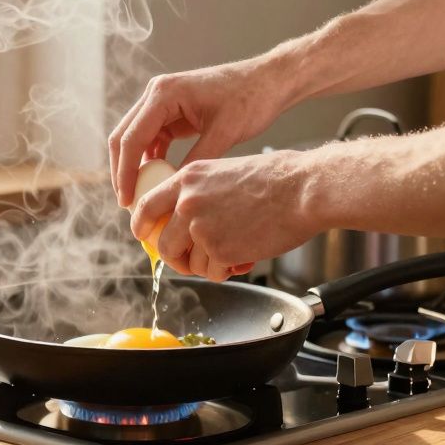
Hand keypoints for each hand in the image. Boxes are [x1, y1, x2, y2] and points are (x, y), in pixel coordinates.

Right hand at [108, 56, 294, 207]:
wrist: (268, 81)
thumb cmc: (250, 99)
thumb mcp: (224, 133)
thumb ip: (196, 161)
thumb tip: (172, 191)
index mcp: (164, 93)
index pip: (131, 138)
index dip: (125, 173)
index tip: (128, 202)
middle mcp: (156, 93)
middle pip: (123, 137)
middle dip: (122, 172)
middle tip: (128, 204)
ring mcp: (162, 102)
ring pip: (134, 140)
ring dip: (134, 167)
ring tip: (141, 198)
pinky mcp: (171, 112)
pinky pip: (151, 140)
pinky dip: (151, 161)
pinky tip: (159, 183)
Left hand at [131, 151, 318, 280]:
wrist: (303, 190)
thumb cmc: (277, 179)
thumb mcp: (225, 172)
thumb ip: (200, 193)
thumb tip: (188, 220)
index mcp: (188, 178)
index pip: (147, 205)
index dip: (142, 226)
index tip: (142, 236)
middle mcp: (188, 202)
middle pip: (164, 244)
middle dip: (177, 258)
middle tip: (191, 261)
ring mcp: (201, 227)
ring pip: (190, 263)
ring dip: (209, 265)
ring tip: (233, 254)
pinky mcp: (220, 250)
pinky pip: (213, 273)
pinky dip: (227, 271)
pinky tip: (244, 258)